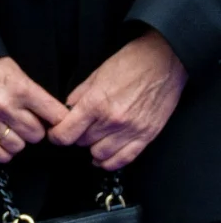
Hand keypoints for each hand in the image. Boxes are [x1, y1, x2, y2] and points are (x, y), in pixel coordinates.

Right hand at [0, 55, 70, 165]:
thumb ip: (33, 94)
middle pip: (37, 135)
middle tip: (28, 123)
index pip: (56, 116)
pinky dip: (2, 153)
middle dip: (36, 130)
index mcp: (22, 90)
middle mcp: (6, 107)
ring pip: (18, 146)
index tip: (55, 121)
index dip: (59, 120)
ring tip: (13, 131)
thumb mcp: (17, 72)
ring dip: (18, 141)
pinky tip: (3, 144)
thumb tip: (49, 115)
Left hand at [58, 30, 189, 174]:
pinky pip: (125, 159)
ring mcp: (132, 130)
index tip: (55, 134)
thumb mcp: (96, 74)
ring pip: (100, 155)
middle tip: (79, 129)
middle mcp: (113, 120)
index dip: (56, 136)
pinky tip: (104, 156)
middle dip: (76, 137)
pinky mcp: (148, 135)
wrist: (166, 60)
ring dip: (93, 148)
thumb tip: (66, 111)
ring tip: (94, 139)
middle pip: (82, 143)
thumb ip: (78, 96)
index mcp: (96, 104)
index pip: (66, 134)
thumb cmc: (132, 63)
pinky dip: (111, 161)